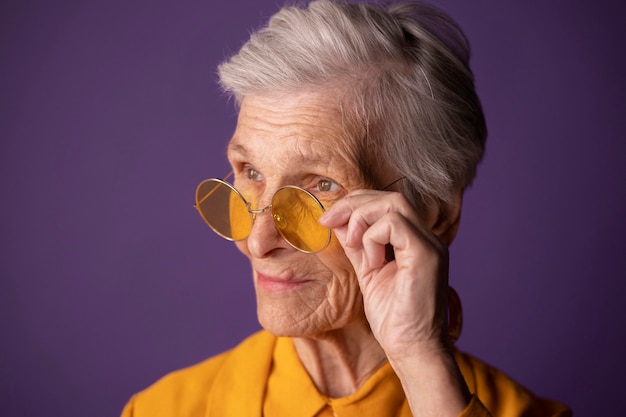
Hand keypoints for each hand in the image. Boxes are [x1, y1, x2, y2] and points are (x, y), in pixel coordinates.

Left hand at [319, 189, 449, 359]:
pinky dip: (373, 237)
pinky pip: (395, 224)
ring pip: (394, 204)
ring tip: (353, 245)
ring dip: (361, 219)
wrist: (412, 349)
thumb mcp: (367, 272)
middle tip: (329, 221)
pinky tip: (371, 262)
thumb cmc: (393, 318)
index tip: (328, 219)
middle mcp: (427, 238)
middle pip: (391, 197)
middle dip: (354, 204)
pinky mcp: (426, 255)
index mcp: (414, 241)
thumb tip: (338, 220)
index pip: (387, 203)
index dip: (356, 203)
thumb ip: (357, 244)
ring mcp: (430, 245)